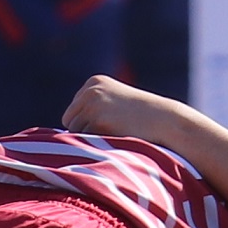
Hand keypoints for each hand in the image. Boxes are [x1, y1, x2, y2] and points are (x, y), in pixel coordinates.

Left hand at [62, 72, 182, 139]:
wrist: (165, 120)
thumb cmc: (142, 117)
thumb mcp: (116, 103)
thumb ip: (93, 109)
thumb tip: (61, 133)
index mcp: (94, 82)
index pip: (73, 111)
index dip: (87, 124)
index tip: (107, 126)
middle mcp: (90, 90)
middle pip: (70, 121)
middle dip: (84, 131)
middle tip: (109, 135)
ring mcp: (93, 103)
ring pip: (75, 132)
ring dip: (91, 139)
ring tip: (115, 135)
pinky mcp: (98, 118)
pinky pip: (85, 140)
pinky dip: (98, 144)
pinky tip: (117, 138)